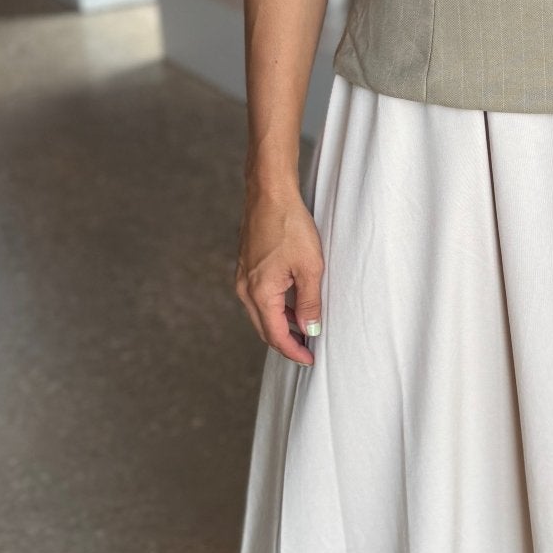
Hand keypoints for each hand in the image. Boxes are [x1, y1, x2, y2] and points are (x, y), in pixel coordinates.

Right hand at [235, 188, 324, 366]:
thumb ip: (310, 302)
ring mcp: (243, 278)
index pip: (276, 335)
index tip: (310, 359)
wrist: (269, 194)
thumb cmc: (290, 226)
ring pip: (261, 314)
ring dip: (281, 326)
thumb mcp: (310, 267)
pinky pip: (258, 298)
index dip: (294, 350)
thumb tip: (310, 329)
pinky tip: (292, 306)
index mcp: (260, 292)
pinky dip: (275, 309)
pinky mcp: (245, 268)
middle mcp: (245, 289)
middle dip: (286, 343)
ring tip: (305, 329)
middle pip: (264, 329)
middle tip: (308, 351)